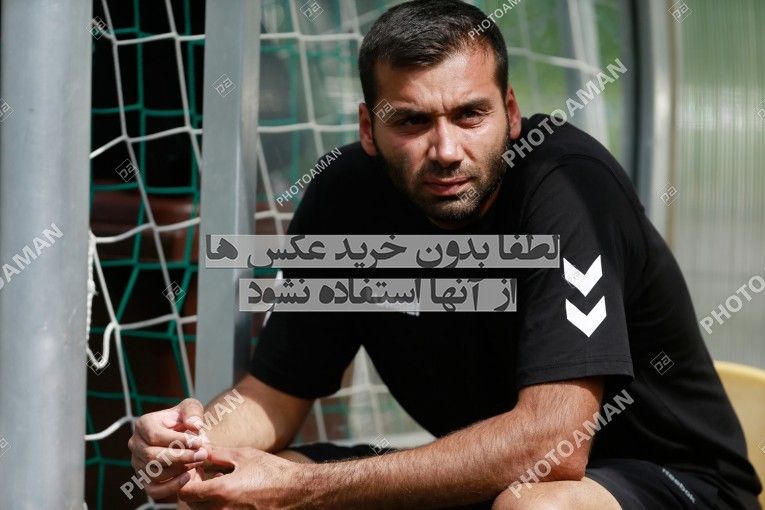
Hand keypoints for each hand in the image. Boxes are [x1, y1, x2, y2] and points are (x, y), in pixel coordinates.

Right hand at [128, 398, 210, 499]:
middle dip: (181, 456)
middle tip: (202, 454)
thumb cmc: (186, 420)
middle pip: (152, 456)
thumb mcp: (191, 408)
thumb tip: (195, 425)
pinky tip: (188, 477)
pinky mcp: (144, 480)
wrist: (184, 435)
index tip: (198, 442)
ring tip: (199, 461)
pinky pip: (154, 490)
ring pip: (154, 473)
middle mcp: (135, 445)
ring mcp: (138, 464)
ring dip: (180, 469)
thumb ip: (193, 413)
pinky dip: (171, 487)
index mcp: (143, 424)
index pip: (155, 435)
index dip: (177, 440)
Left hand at [179, 446, 316, 509]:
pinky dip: (218, 504)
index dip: (185, 480)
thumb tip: (202, 449)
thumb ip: (219, 454)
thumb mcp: (245, 456)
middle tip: (204, 474)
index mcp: (222, 492)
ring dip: (205, 497)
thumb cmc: (273, 471)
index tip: (195, 470)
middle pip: (192, 504)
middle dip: (194, 488)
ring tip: (219, 481)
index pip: (185, 492)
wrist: (297, 491)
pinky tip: (230, 491)